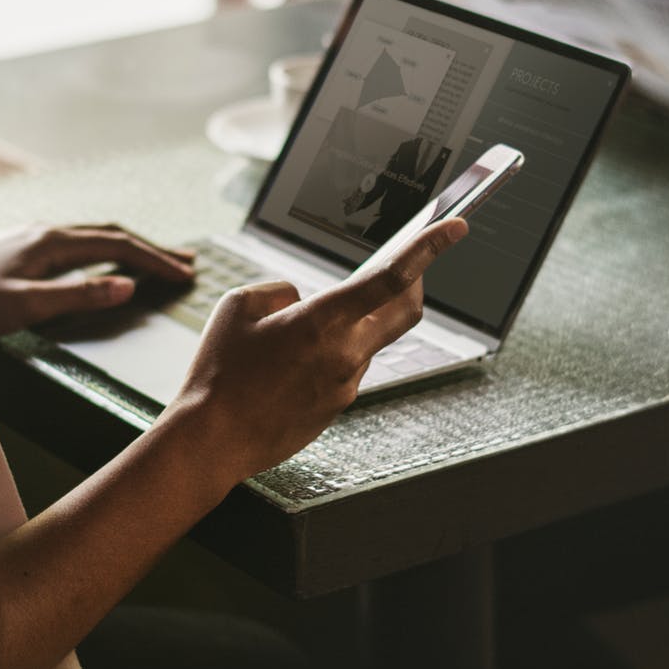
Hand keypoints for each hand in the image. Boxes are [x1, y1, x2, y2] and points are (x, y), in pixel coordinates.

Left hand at [0, 223, 193, 340]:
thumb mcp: (25, 306)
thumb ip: (78, 296)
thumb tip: (127, 285)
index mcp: (50, 242)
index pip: (117, 245)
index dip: (155, 259)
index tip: (186, 274)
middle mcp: (43, 231)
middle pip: (110, 233)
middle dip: (151, 248)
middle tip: (187, 262)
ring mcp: (30, 237)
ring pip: (92, 236)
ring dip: (129, 247)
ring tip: (156, 260)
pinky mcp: (18, 249)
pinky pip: (75, 244)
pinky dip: (103, 251)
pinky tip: (103, 261)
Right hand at [162, 217, 467, 484]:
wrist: (212, 442)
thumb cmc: (218, 373)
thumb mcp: (238, 307)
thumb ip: (280, 291)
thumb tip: (303, 300)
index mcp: (323, 321)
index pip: (392, 277)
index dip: (429, 247)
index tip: (456, 227)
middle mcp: (346, 354)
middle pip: (405, 311)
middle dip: (415, 282)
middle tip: (408, 264)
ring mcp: (346, 385)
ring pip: (368, 341)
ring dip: (353, 324)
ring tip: (297, 333)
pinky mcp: (337, 408)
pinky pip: (346, 368)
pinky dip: (331, 354)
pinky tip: (289, 364)